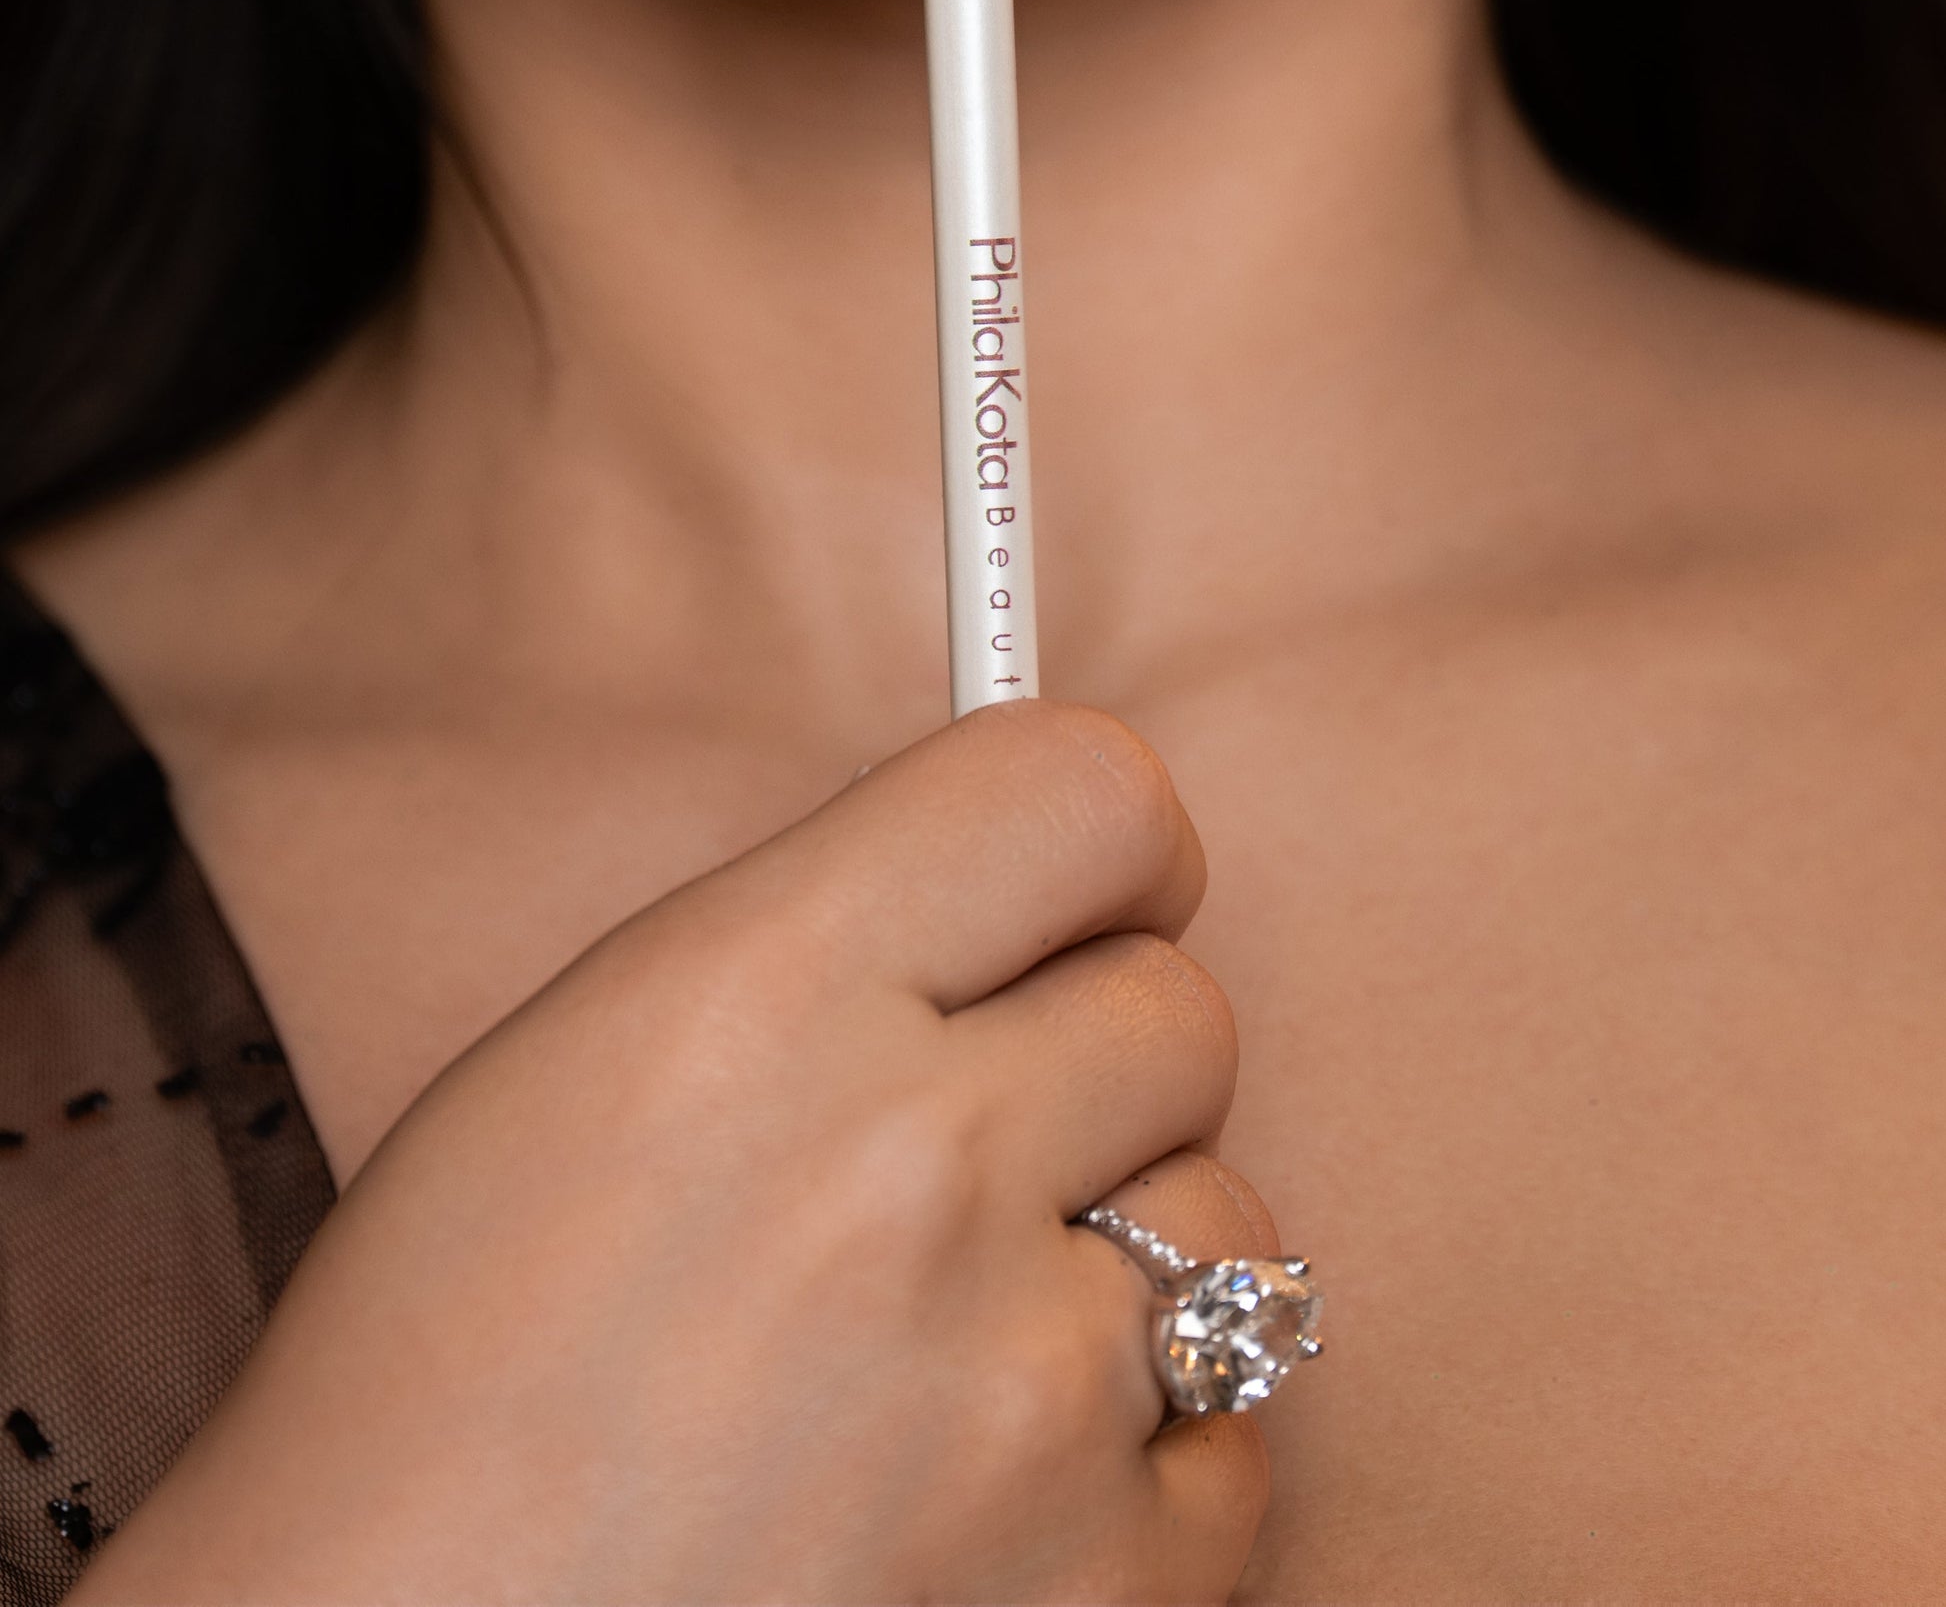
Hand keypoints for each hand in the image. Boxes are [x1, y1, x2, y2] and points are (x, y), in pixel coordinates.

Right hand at [72, 702, 1275, 1605]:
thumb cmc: (431, 1391)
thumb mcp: (581, 1066)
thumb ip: (827, 947)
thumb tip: (1017, 900)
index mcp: (762, 994)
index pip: (1089, 798)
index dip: (1108, 850)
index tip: (1086, 905)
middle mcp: (913, 1167)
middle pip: (1180, 1014)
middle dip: (1094, 1073)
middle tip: (967, 1161)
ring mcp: (1023, 1396)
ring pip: (1230, 1229)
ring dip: (1118, 1273)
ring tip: (943, 1353)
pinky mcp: (1102, 1589)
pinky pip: (1235, 1449)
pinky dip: (1130, 1466)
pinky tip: (978, 1492)